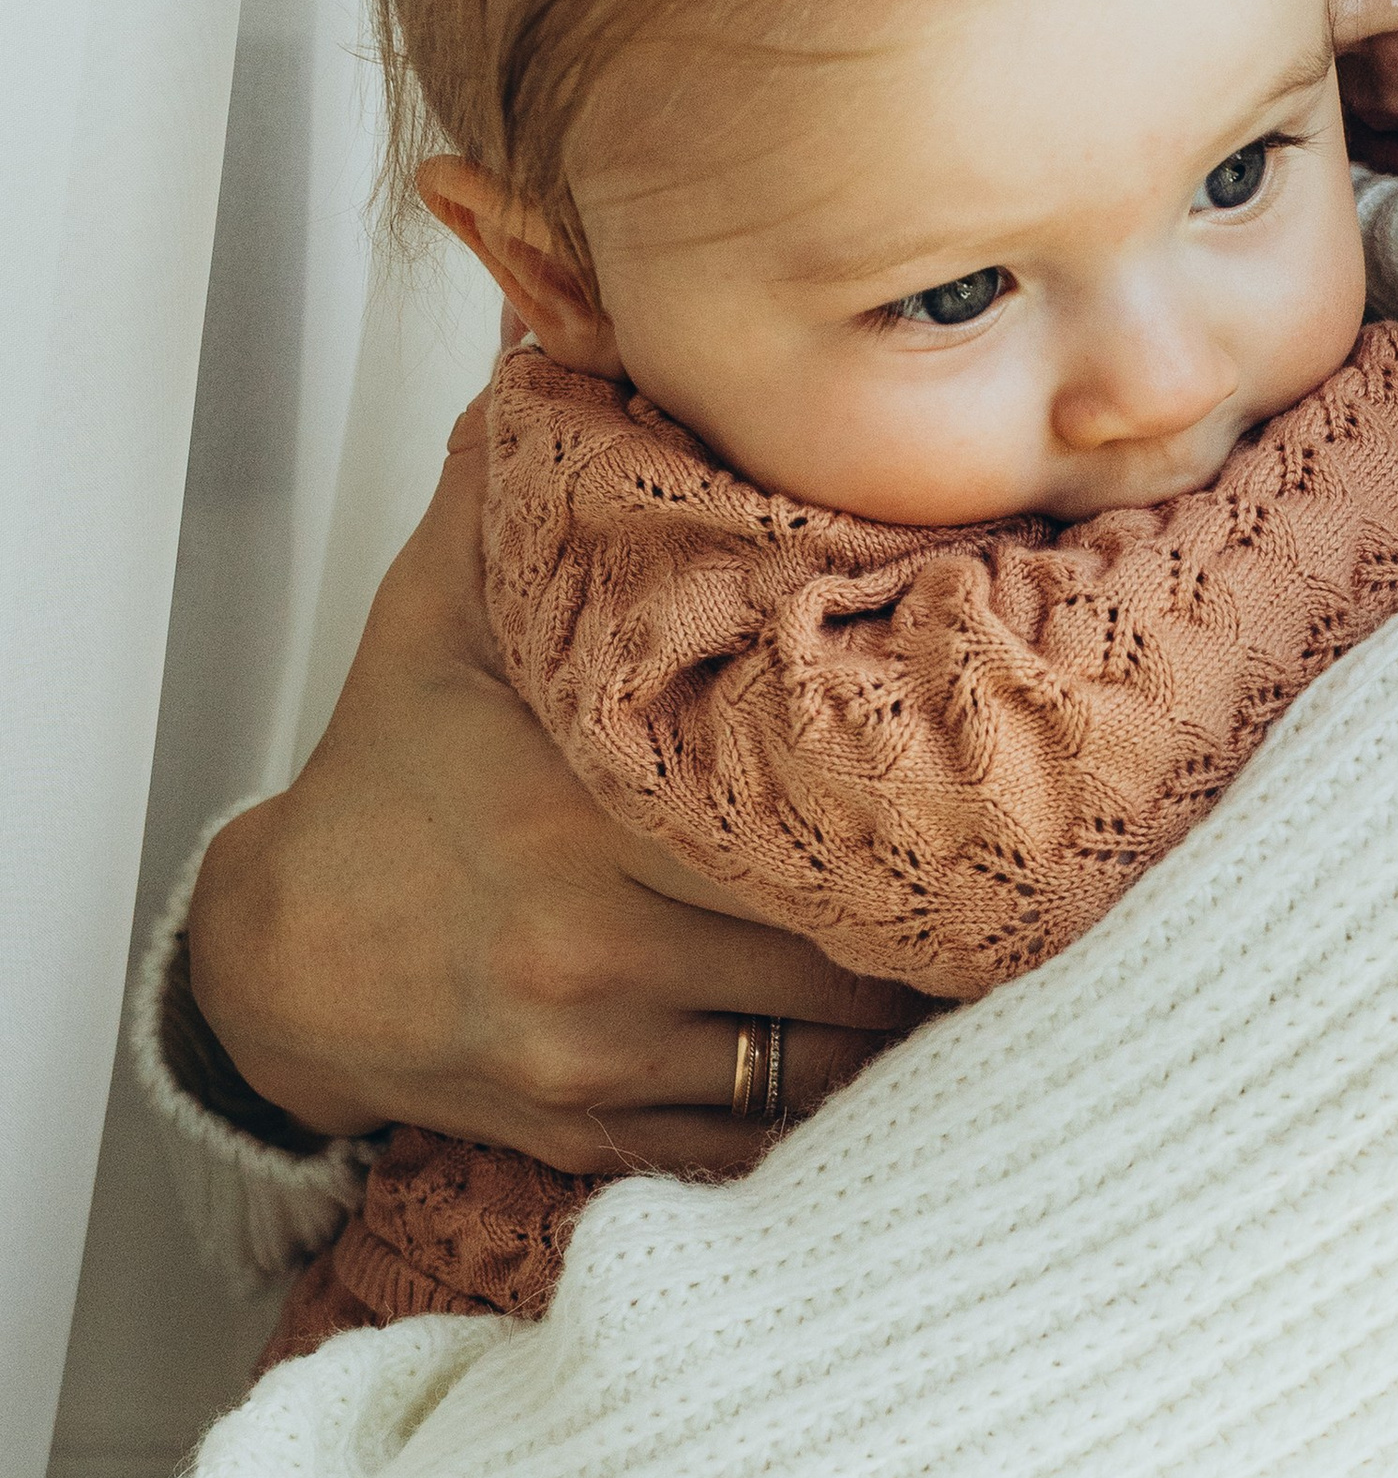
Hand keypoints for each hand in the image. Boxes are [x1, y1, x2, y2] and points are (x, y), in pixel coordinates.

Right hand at [186, 402, 925, 1170]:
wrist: (286, 965)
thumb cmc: (390, 777)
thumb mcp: (438, 613)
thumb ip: (520, 487)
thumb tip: (574, 340)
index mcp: (578, 813)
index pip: (801, 820)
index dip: (916, 805)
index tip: (999, 775)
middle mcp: (596, 947)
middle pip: (843, 947)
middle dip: (943, 912)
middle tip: (1032, 858)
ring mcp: (604, 1057)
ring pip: (828, 1054)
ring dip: (914, 1010)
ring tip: (992, 945)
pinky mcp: (610, 1137)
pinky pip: (771, 1135)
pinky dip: (845, 1096)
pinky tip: (901, 1042)